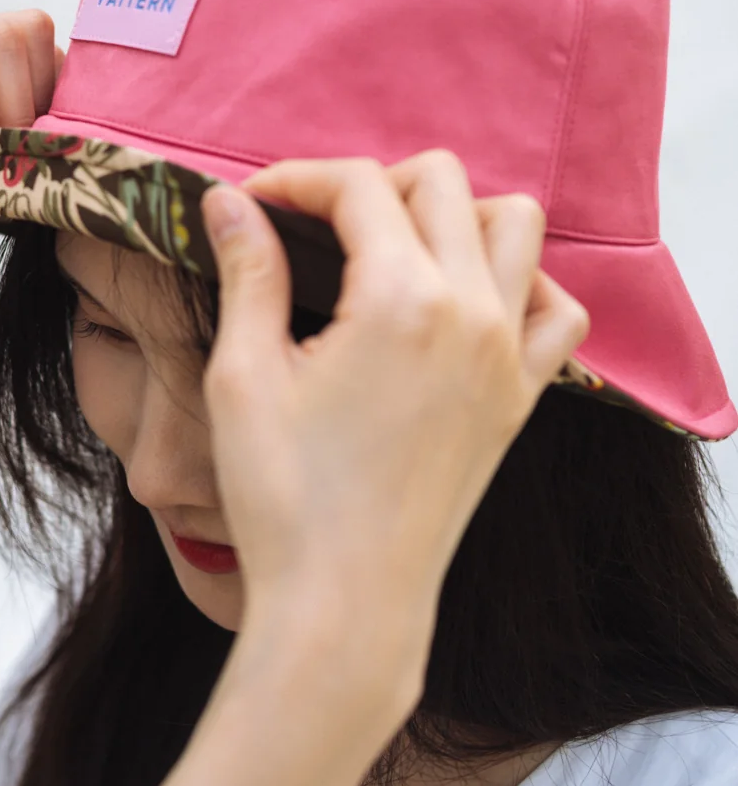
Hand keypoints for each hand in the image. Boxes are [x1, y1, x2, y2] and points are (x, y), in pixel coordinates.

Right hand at [200, 151, 588, 705]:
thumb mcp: (244, 374)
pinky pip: (556, 310)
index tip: (252, 207)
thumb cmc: (284, 499)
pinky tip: (461, 305)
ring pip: (514, 224)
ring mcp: (509, 357)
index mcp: (402, 301)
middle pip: (441, 181)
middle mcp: (473, 315)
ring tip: (389, 252)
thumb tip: (230, 201)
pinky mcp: (520, 399)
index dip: (294, 180)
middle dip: (370, 184)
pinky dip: (520, 285)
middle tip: (312, 227)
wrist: (345, 605)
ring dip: (453, 216)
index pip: (358, 186)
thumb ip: (248, 271)